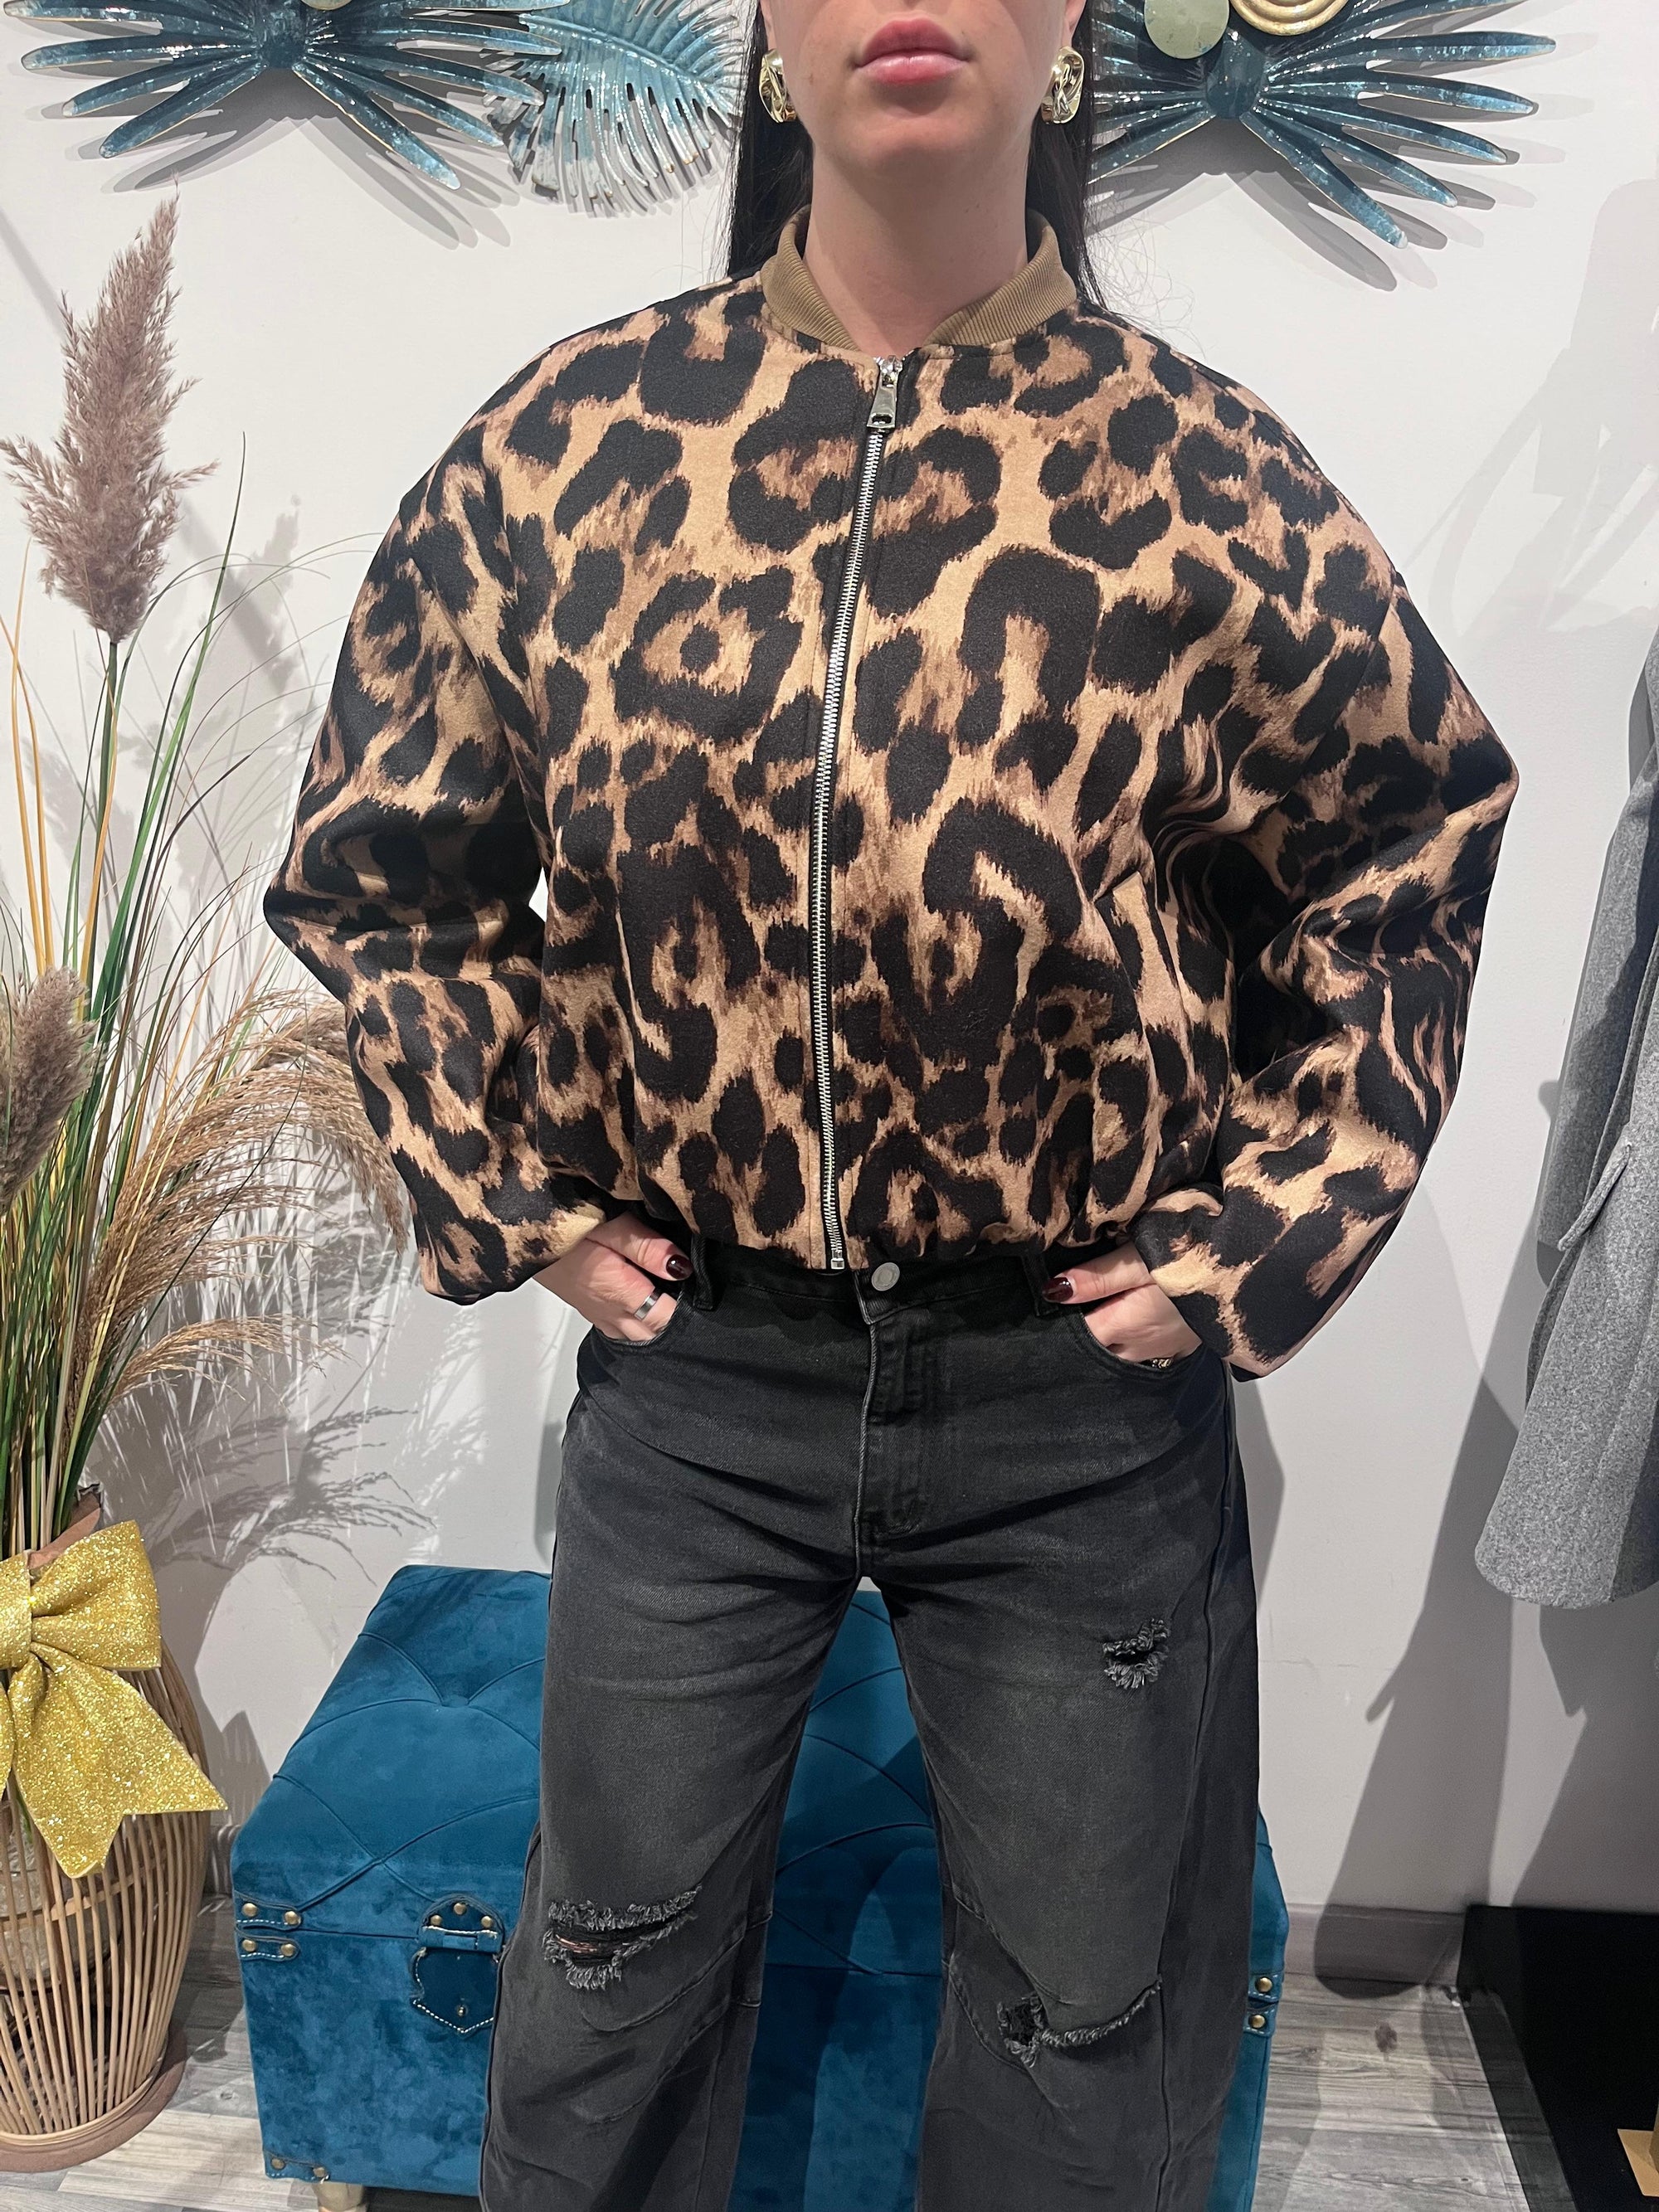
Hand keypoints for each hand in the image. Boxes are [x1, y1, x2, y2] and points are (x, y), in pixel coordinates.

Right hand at [534, 1209, 691, 1341]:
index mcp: (620, 1293)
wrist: (518, 1231)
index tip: (705, 1295)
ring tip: (674, 1304)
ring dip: (656, 1326)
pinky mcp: (587, 1308)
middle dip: (676, 1323)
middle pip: (654, 1334)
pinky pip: (620, 1329)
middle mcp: (609, 1312)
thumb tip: (683, 1267)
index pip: (666, 1319)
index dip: (690, 1311)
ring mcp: (597, 1314)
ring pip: (637, 1335)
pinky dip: (638, 1324)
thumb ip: (648, 1248)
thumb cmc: (564, 1224)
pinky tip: (645, 1305)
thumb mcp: (611, 1225)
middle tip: (695, 1301)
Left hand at [1042, 1241, 1201, 1365]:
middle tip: (1069, 1307)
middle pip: (1095, 1350)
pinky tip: (1132, 1319)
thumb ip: (1099, 1276)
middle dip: (1080, 1334)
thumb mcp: (1143, 1258)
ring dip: (1107, 1340)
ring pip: (1120, 1355)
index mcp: (1125, 1325)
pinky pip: (1147, 1353)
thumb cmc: (1198, 1258)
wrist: (1255, 1269)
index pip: (1076, 1337)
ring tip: (1098, 1310)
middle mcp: (1141, 1347)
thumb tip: (1055, 1290)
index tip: (1051, 1302)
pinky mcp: (1183, 1345)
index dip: (1059, 1322)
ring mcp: (1164, 1350)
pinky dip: (1133, 1342)